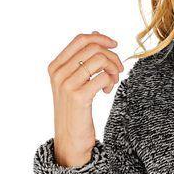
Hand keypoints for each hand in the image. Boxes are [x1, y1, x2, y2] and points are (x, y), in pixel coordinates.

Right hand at [46, 31, 125, 167]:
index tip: (114, 45)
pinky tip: (107, 91)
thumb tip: (94, 34)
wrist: (69, 140)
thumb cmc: (75, 110)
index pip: (80, 40)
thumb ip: (81, 60)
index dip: (101, 38)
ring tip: (112, 81)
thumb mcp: (73, 82)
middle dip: (112, 56)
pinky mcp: (79, 97)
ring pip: (100, 60)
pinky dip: (111, 81)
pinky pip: (103, 77)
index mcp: (55, 66)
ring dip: (113, 69)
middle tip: (117, 70)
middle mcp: (58, 73)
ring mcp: (67, 85)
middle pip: (93, 49)